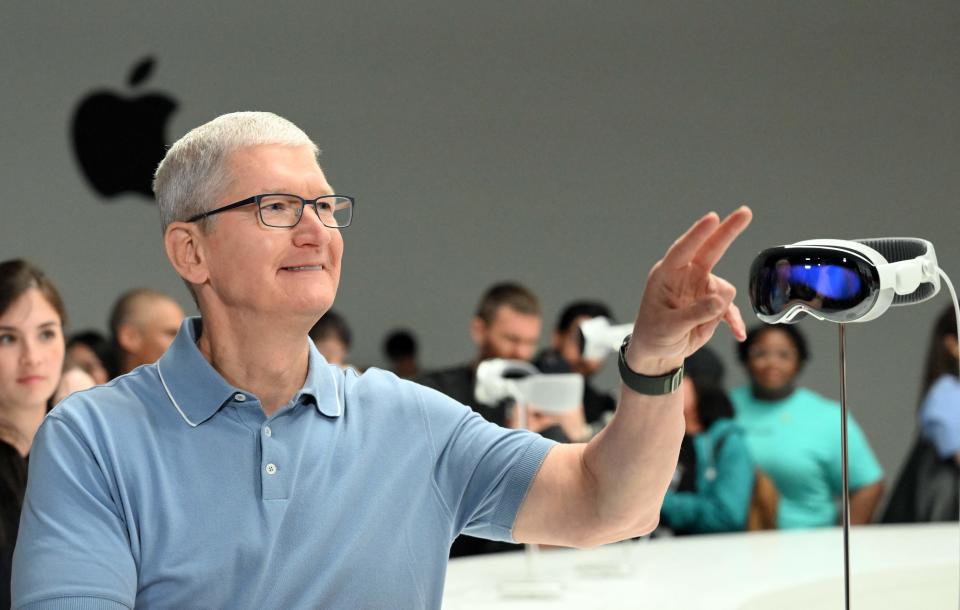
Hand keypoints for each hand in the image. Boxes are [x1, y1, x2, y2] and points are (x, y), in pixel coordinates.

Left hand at [626, 206, 752, 374]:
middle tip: (746, 212)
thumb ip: (695, 313)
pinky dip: (733, 320)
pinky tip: (737, 333)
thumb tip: (720, 300)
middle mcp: (685, 276)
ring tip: (697, 328)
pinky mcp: (712, 303)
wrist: (658, 352)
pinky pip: (730, 308)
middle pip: (710, 249)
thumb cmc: (654, 335)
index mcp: (666, 275)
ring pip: (723, 289)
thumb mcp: (670, 327)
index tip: (713, 218)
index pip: (683, 250)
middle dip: (728, 231)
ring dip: (718, 309)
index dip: (698, 234)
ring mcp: (700, 288)